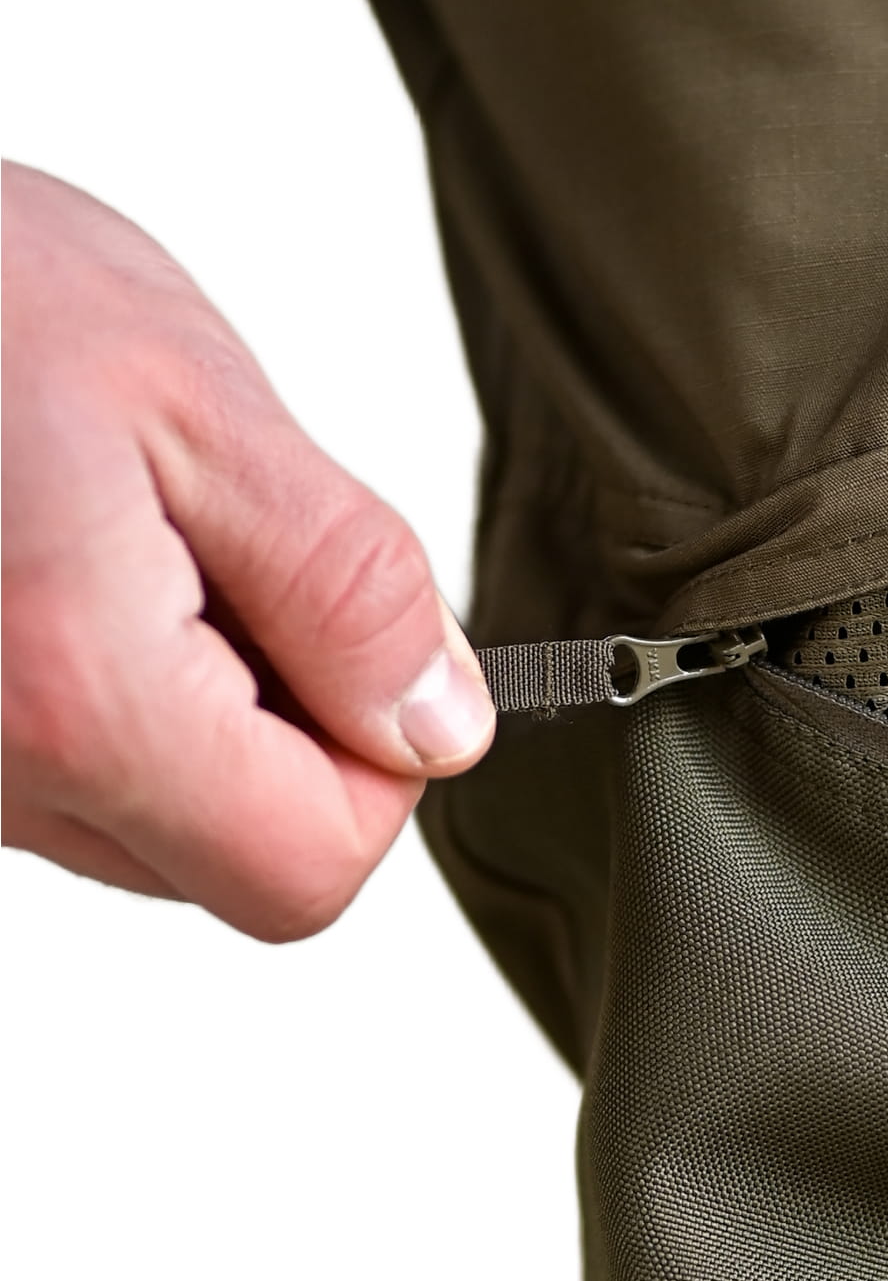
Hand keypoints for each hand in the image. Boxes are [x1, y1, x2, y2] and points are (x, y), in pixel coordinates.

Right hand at [3, 164, 493, 938]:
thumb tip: (440, 729)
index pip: (309, 869)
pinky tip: (59, 547)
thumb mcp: (201, 411)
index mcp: (76, 708)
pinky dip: (97, 678)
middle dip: (281, 717)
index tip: (351, 625)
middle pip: (228, 858)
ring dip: (185, 690)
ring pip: (145, 818)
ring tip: (120, 528)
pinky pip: (55, 770)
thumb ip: (348, 591)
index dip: (379, 756)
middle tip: (220, 542)